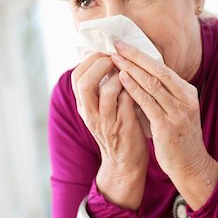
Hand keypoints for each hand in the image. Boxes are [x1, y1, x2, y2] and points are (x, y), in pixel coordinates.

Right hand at [71, 52, 148, 209]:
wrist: (125, 164)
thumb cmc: (117, 130)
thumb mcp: (101, 111)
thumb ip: (101, 90)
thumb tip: (111, 60)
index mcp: (84, 107)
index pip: (76, 77)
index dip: (90, 61)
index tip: (106, 53)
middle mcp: (90, 114)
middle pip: (84, 81)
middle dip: (101, 64)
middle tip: (116, 58)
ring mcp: (106, 122)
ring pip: (107, 90)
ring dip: (120, 75)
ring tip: (129, 71)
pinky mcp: (124, 127)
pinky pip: (127, 101)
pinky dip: (134, 88)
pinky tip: (141, 85)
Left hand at [111, 41, 217, 209]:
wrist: (190, 164)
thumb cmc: (178, 136)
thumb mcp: (176, 110)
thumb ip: (164, 93)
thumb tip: (142, 75)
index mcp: (187, 92)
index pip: (162, 68)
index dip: (142, 55)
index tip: (124, 45)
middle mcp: (186, 99)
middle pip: (158, 70)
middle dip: (135, 56)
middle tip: (116, 44)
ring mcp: (178, 112)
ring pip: (152, 83)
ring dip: (131, 68)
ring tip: (115, 57)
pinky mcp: (168, 126)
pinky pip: (148, 102)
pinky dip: (134, 88)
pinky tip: (122, 79)